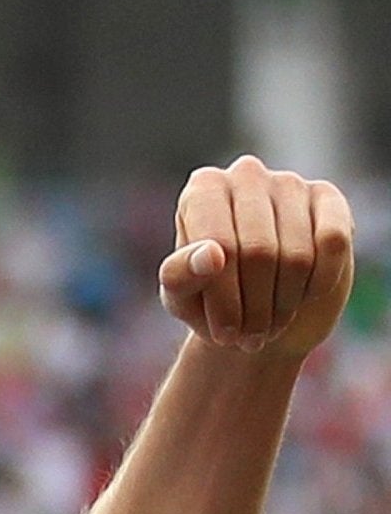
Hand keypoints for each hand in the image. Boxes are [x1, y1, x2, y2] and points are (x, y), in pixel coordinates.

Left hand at [158, 156, 353, 363]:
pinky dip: (320, 281)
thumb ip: (180, 275)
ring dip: (284, 304)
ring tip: (268, 324)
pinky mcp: (329, 200)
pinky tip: (304, 296)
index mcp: (202, 189)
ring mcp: (290, 183)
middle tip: (248, 338)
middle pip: (259, 252)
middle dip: (254, 307)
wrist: (253, 311)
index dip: (224, 298)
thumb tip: (212, 256)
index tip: (223, 335)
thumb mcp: (181, 296)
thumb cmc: (207, 298)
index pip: (219, 246)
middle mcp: (246, 175)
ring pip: (297, 254)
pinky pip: (333, 242)